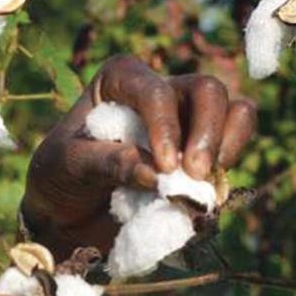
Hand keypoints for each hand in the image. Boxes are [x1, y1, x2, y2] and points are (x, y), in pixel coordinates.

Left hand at [21, 56, 256, 257]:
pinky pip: (235, 147)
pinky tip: (205, 197)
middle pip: (207, 90)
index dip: (167, 126)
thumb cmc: (59, 178)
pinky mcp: (203, 154)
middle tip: (195, 175)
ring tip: (201, 184)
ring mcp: (187, 121)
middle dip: (208, 132)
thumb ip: (107, 163)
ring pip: (235, 111)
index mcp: (121, 79)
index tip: (165, 167)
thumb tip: (155, 173)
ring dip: (227, 146)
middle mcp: (160, 91)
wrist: (69, 216)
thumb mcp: (67, 166)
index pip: (155, 92)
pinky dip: (228, 172)